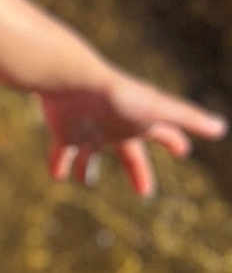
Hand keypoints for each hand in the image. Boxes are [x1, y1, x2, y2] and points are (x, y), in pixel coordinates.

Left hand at [39, 64, 225, 195]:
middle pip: (128, 153)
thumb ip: (189, 118)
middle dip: (137, 170)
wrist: (73, 80)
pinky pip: (59, 152)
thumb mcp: (158, 108)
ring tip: (85, 180)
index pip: (162, 132)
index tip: (181, 151)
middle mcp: (112, 125)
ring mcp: (87, 129)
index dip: (173, 141)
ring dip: (86, 167)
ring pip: (87, 153)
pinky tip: (57, 176)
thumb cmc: (117, 94)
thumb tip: (221, 128)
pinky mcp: (63, 132)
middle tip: (145, 192)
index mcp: (138, 120)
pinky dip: (58, 164)